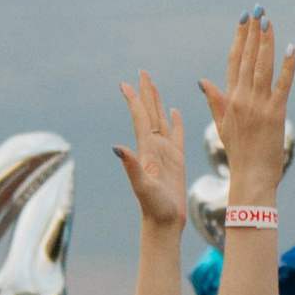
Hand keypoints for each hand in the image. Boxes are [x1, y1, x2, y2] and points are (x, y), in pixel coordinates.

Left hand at [113, 70, 187, 232]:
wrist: (163, 223)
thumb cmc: (154, 207)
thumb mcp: (142, 186)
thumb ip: (131, 166)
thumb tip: (117, 148)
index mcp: (146, 149)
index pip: (140, 118)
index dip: (134, 100)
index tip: (125, 82)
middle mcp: (154, 147)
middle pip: (150, 113)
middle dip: (146, 93)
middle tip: (142, 72)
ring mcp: (165, 153)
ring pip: (161, 120)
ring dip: (157, 103)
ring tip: (154, 85)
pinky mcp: (176, 160)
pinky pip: (177, 135)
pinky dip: (176, 121)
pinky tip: (174, 111)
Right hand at [197, 9, 294, 209]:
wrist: (251, 177)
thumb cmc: (239, 153)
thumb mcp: (222, 125)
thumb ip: (215, 100)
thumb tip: (203, 80)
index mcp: (229, 99)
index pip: (233, 61)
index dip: (239, 39)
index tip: (243, 19)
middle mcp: (241, 98)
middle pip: (246, 59)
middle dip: (252, 33)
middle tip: (257, 10)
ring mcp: (258, 105)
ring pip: (262, 67)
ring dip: (265, 42)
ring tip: (268, 21)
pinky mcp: (275, 114)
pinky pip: (282, 85)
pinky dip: (287, 67)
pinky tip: (291, 49)